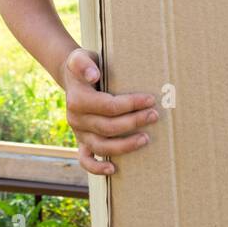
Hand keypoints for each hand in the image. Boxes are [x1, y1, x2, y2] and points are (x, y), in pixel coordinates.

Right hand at [62, 47, 159, 174]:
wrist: (73, 77)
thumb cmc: (83, 66)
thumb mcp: (80, 57)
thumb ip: (83, 63)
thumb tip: (94, 75)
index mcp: (77, 99)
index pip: (108, 106)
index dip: (131, 104)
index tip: (150, 99)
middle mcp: (76, 119)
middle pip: (108, 127)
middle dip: (134, 122)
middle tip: (154, 115)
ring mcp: (78, 133)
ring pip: (101, 147)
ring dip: (125, 146)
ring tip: (146, 139)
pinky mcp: (81, 141)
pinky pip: (85, 160)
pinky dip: (97, 168)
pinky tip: (113, 169)